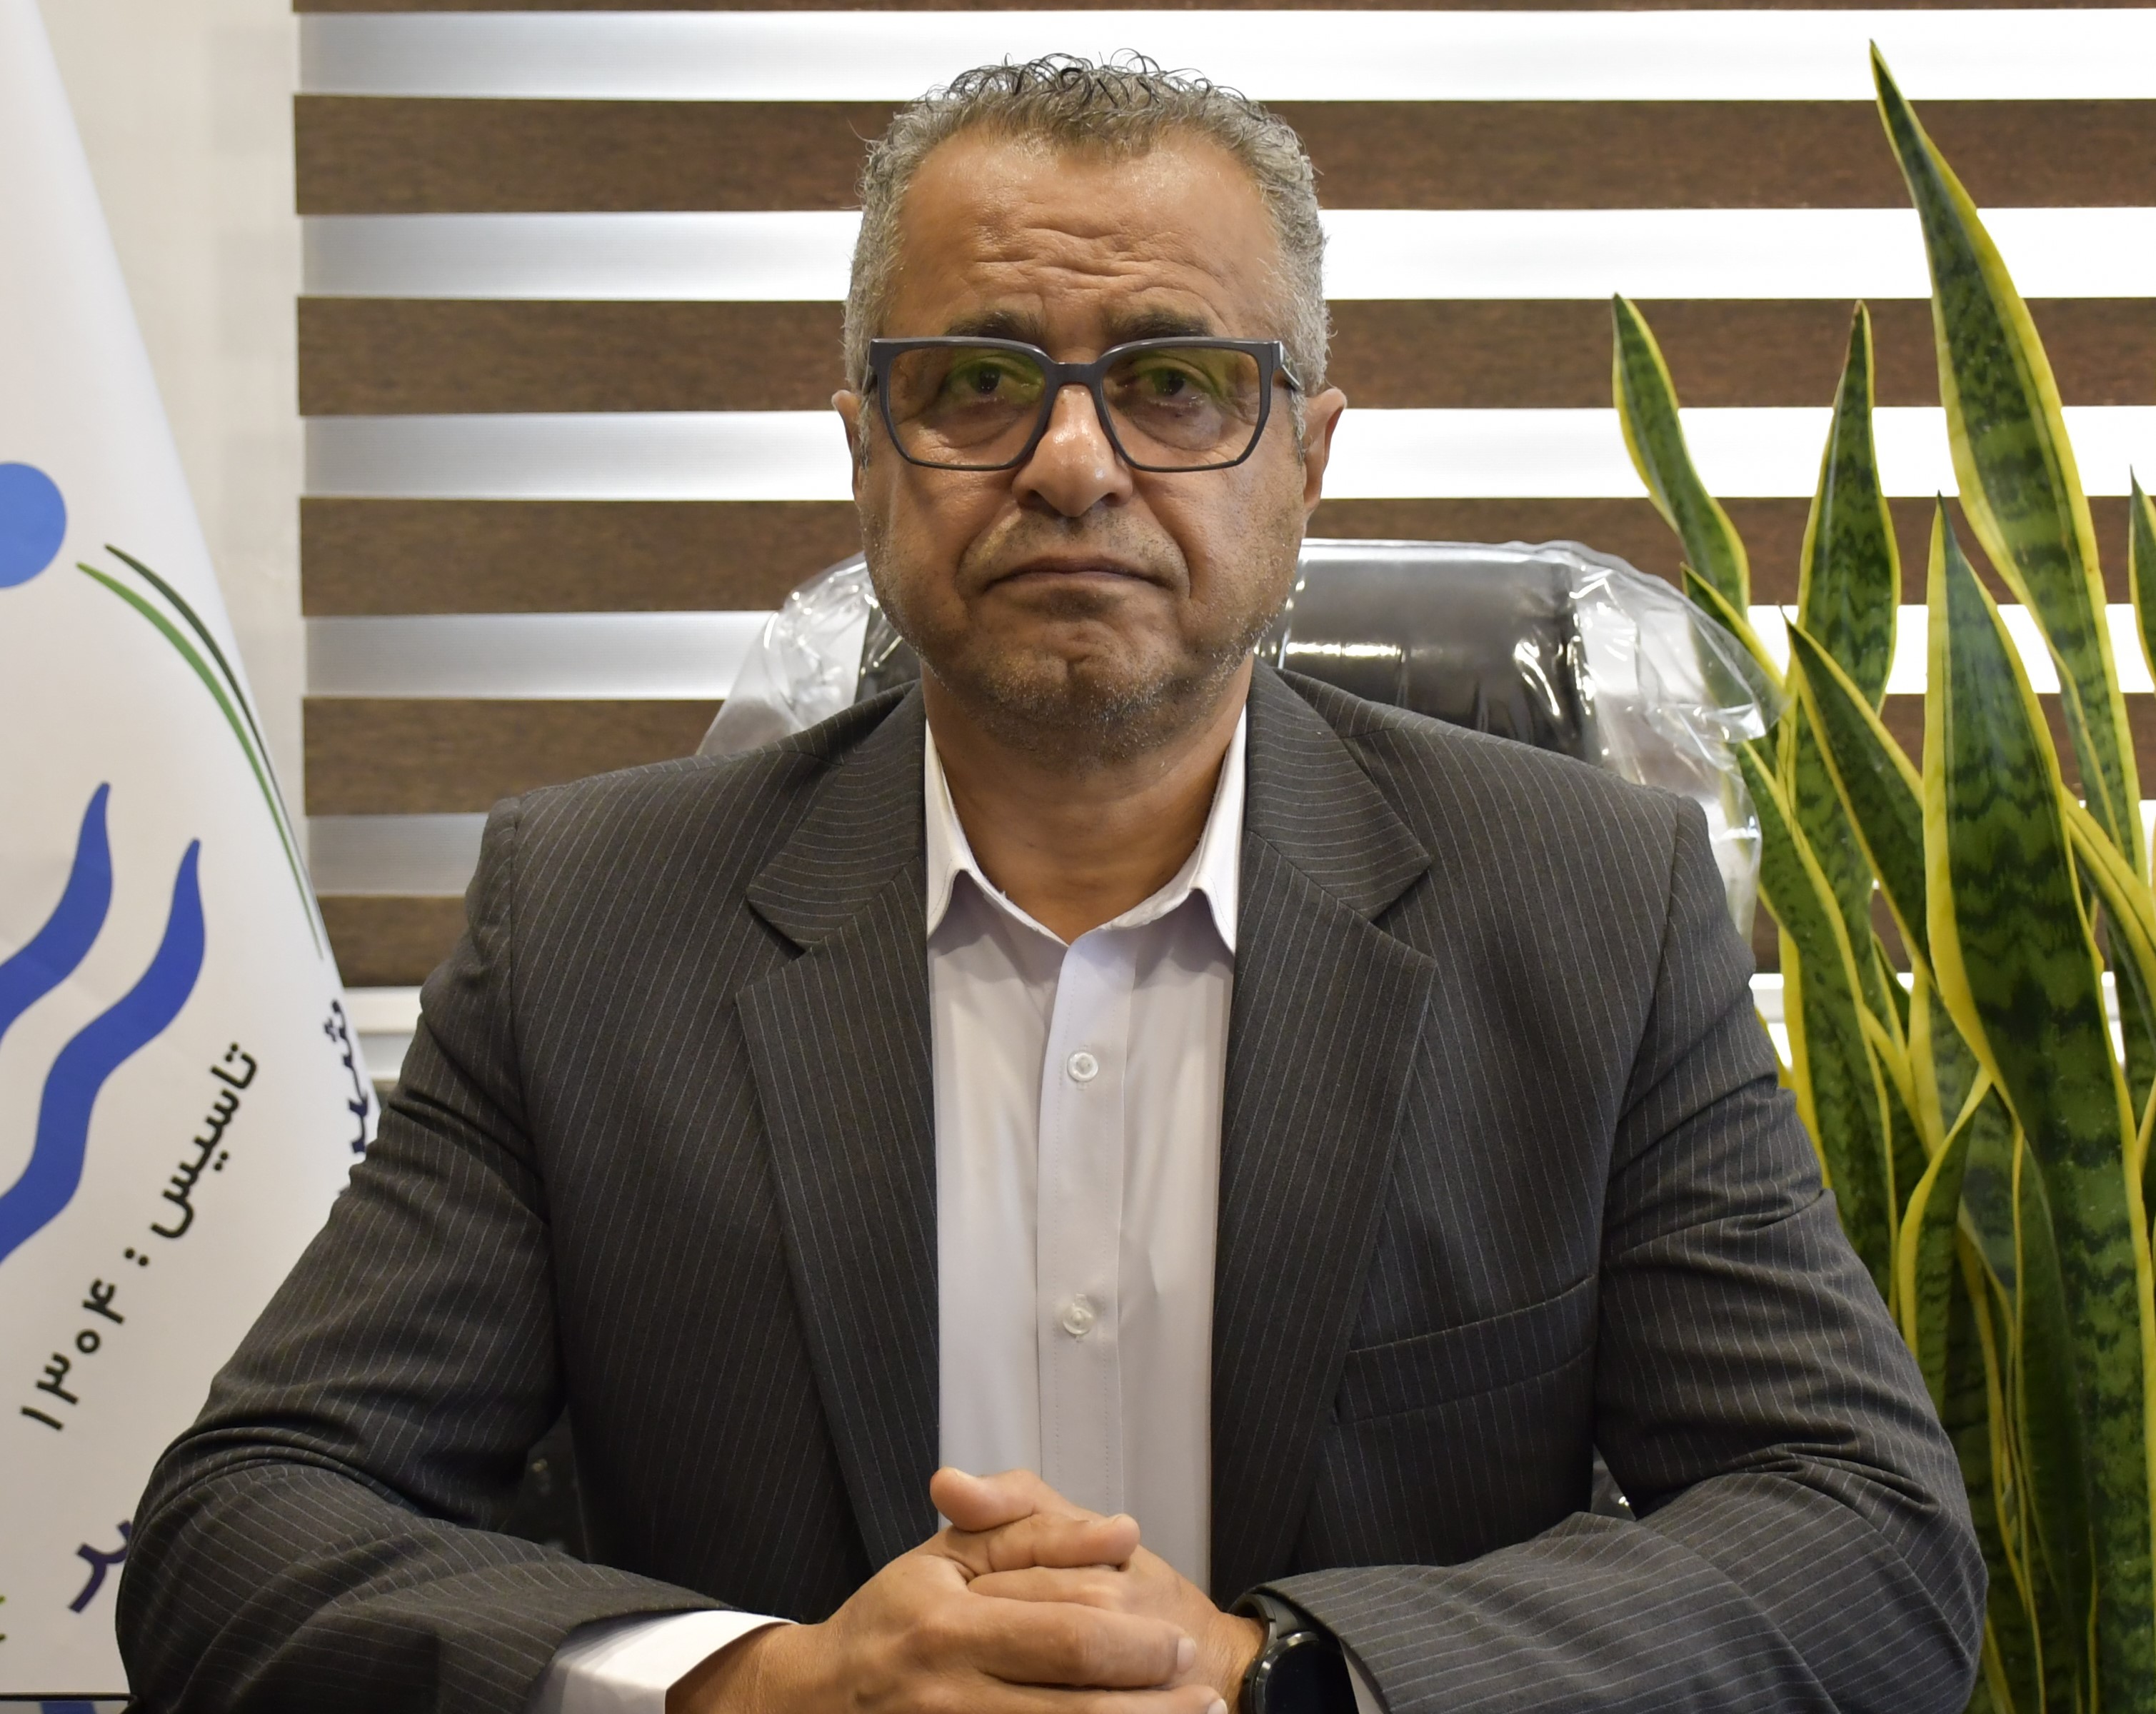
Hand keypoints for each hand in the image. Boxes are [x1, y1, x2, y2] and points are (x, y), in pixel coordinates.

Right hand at [671, 1469, 1225, 1713]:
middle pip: (1079, 1703)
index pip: (1070, 1637)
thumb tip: (1121, 1531)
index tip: (1181, 1642)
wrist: (815, 1699)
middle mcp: (949, 1693)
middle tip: (1203, 1691)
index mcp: (949, 1626)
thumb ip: (1036, 1536)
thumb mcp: (950, 1556)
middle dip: (1155, 1702)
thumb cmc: (891, 1618)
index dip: (1138, 1645)